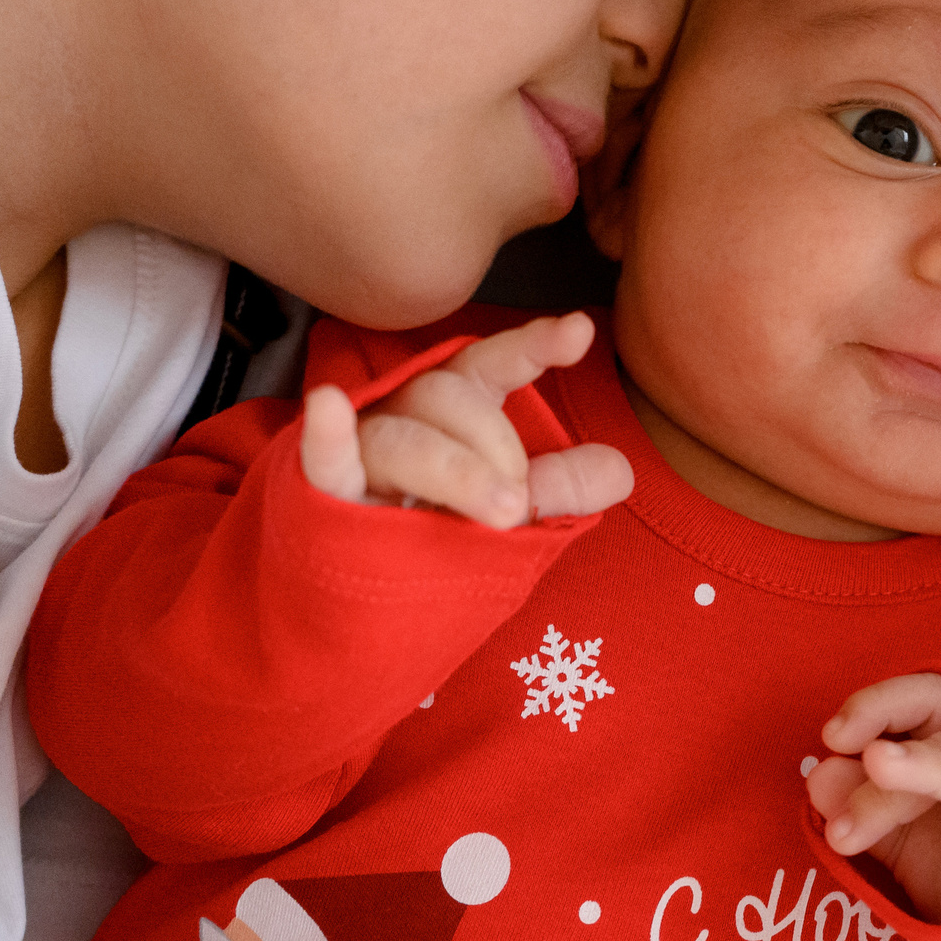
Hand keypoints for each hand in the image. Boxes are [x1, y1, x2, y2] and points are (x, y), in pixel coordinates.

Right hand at [298, 312, 631, 528]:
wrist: (363, 607)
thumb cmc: (438, 537)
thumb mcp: (507, 512)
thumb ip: (559, 490)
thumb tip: (619, 469)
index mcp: (454, 410)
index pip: (492, 365)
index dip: (533, 346)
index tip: (578, 334)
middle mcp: (406, 416)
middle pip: (449, 398)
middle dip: (498, 449)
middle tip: (518, 507)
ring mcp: (362, 454)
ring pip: (405, 435)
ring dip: (457, 469)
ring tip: (504, 511)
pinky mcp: (323, 497)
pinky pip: (321, 462)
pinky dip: (326, 436)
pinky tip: (328, 407)